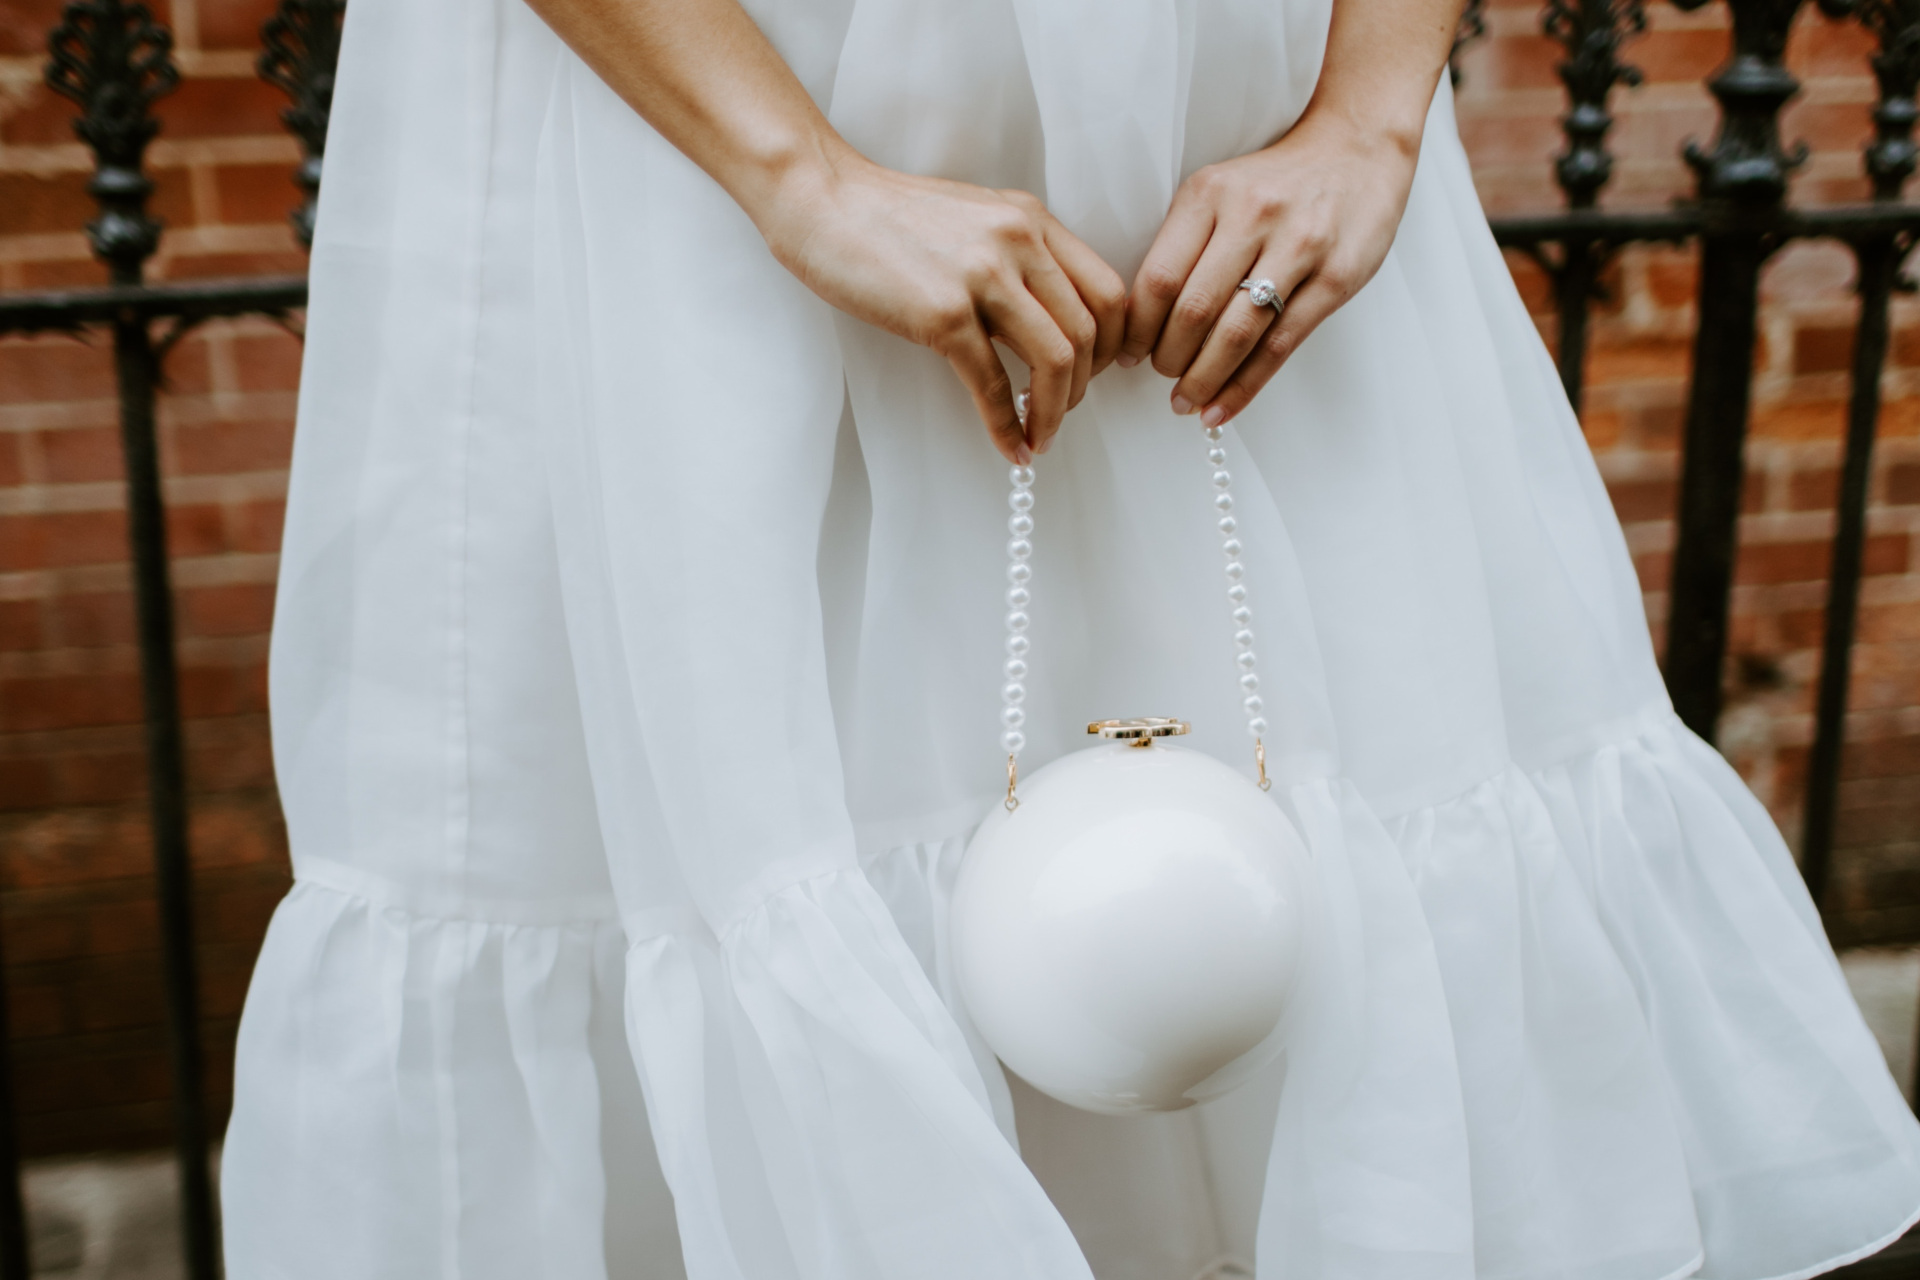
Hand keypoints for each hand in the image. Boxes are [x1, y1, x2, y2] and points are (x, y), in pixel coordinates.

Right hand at [765, 158, 1125, 462]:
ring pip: (1057, 360)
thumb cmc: (889, 217)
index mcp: (1032, 220)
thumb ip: (1018, 257)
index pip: (1108, 291)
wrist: (823, 201)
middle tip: (1063, 411)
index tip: (1099, 374)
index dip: (1113, 345)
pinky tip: (1010, 444)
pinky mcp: (942, 313)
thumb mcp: (975, 218)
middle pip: (1090, 331)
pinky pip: (992, 384)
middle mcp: (1018, 242)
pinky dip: (1007, 425)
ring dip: (1056, 411)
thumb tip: (1046, 319)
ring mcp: (982, 276)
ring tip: (1041, 434)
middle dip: (1085, 386)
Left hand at [1118, 114, 1419, 426]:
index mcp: (1209, 194)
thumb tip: (1139, 320)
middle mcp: (1251, 216)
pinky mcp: (1336, 277)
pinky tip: (1221, 409)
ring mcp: (1298, 246)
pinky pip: (1279, 345)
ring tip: (1186, 402)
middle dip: (1168, 360)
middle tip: (1162, 378)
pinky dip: (1244, 386)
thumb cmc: (1275, 183)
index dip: (1136, 329)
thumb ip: (1183, 244)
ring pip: (1235, 334)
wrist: (1357, 149)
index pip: (1158, 278)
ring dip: (1203, 380)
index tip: (1126, 355)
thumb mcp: (1219, 192)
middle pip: (1193, 310)